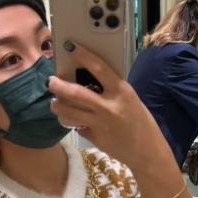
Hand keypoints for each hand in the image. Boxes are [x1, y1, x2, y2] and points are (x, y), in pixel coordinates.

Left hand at [48, 42, 171, 172]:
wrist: (146, 151)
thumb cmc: (139, 121)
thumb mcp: (129, 99)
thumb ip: (111, 90)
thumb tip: (87, 79)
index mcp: (121, 91)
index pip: (99, 68)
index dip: (83, 55)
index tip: (70, 47)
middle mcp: (109, 107)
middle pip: (76, 93)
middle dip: (58, 86)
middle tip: (51, 81)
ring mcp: (100, 124)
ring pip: (69, 113)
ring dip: (58, 106)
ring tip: (55, 103)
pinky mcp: (95, 139)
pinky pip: (78, 128)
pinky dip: (74, 123)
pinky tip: (74, 121)